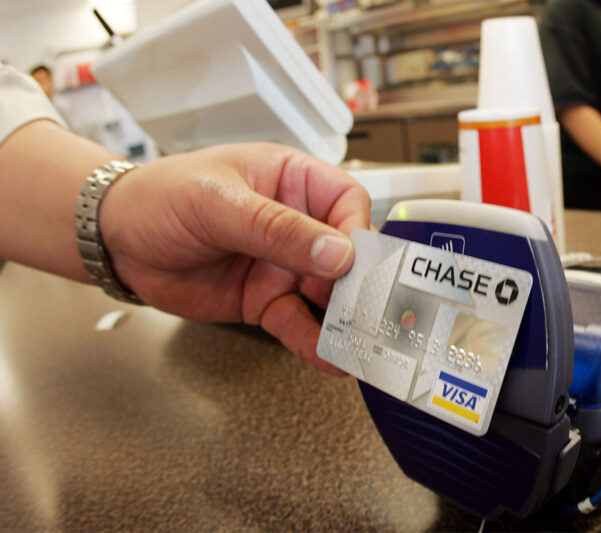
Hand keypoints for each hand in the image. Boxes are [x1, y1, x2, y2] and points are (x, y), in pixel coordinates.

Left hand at [99, 143, 370, 373]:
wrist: (116, 242)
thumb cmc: (159, 198)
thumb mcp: (217, 203)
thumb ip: (277, 229)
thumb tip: (335, 252)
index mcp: (290, 181)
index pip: (346, 201)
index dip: (356, 231)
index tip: (352, 259)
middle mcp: (295, 224)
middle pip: (344, 254)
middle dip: (356, 283)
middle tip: (362, 310)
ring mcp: (282, 265)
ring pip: (325, 295)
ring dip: (340, 319)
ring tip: (354, 341)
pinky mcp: (265, 300)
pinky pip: (297, 322)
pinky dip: (313, 341)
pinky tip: (329, 356)